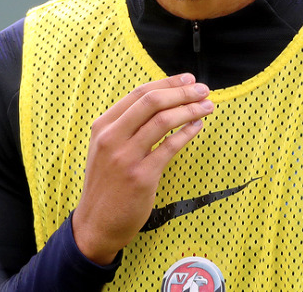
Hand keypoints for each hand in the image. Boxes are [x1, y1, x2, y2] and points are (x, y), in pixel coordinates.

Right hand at [72, 73, 212, 264]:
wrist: (95, 224)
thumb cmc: (107, 182)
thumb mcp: (105, 146)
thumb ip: (126, 123)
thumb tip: (163, 99)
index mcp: (103, 125)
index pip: (139, 93)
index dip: (167, 83)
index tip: (188, 79)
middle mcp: (112, 137)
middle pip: (152, 102)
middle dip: (182, 92)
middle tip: (203, 90)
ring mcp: (126, 157)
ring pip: (163, 121)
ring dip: (190, 110)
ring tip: (207, 107)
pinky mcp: (141, 177)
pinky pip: (170, 147)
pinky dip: (187, 133)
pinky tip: (198, 127)